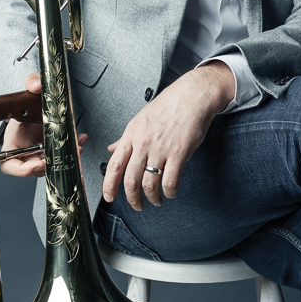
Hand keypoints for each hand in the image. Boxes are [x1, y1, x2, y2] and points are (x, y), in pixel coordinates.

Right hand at [0, 72, 87, 177]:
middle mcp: (26, 152)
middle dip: (50, 165)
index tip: (36, 165)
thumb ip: (31, 83)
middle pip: (35, 169)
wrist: (42, 104)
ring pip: (52, 165)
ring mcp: (41, 153)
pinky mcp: (54, 150)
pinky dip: (72, 149)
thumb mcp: (30, 91)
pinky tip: (79, 139)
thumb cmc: (30, 104)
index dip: (21, 170)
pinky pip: (63, 156)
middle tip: (61, 156)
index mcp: (13, 143)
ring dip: (64, 158)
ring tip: (76, 146)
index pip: (9, 165)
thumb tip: (36, 84)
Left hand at [103, 62, 233, 209]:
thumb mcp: (141, 119)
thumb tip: (112, 148)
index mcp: (131, 135)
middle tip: (137, 205)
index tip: (109, 197)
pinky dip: (169, 193)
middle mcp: (143, 143)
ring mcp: (160, 149)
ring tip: (156, 200)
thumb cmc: (168, 105)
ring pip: (149, 185)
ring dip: (152, 198)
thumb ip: (126, 138)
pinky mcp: (178, 153)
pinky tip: (171, 192)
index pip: (114, 166)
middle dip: (132, 199)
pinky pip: (170, 182)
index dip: (109, 186)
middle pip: (130, 181)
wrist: (192, 96)